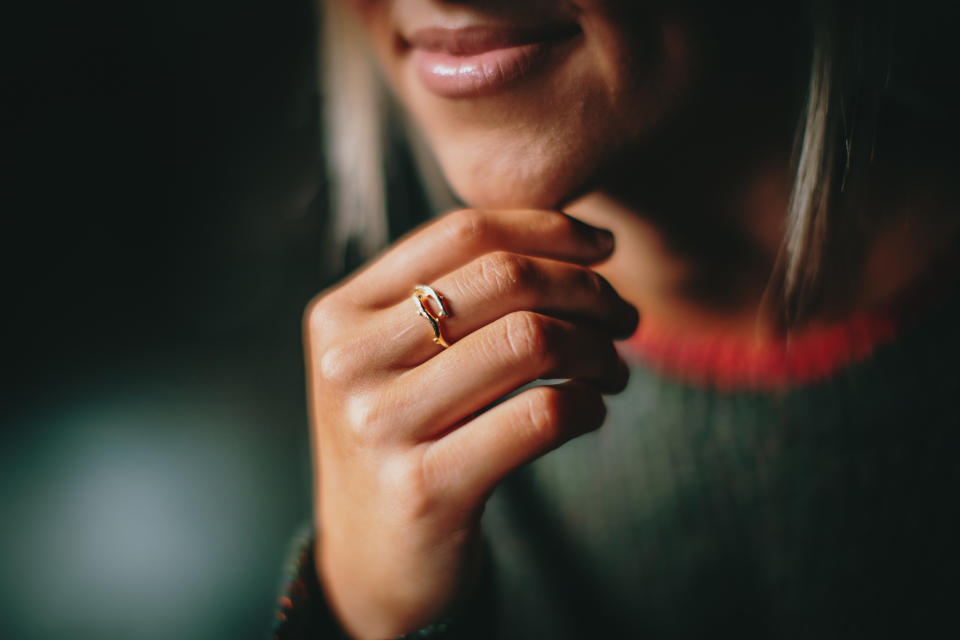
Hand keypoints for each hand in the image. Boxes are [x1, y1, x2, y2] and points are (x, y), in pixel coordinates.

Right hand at [304, 209, 637, 637]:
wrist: (371, 559)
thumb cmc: (404, 441)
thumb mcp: (397, 359)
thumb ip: (452, 296)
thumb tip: (571, 237)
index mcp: (341, 313)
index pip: (462, 232)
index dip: (549, 228)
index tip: (604, 246)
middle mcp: (349, 361)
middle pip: (504, 278)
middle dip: (588, 288)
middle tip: (624, 316)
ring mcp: (380, 425)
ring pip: (530, 340)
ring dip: (599, 349)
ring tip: (613, 369)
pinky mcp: (425, 487)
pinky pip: (543, 415)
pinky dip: (589, 404)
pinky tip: (592, 410)